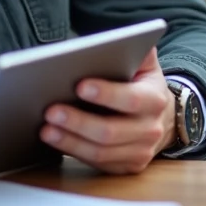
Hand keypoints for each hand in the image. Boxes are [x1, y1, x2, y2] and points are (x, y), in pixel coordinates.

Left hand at [40, 48, 173, 174]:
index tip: (79, 86)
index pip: (131, 99)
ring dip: (70, 141)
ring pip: (101, 152)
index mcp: (155, 99)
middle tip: (50, 111)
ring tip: (45, 129)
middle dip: (78, 122)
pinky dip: (73, 152)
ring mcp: (139, 152)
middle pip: (110, 131)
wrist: (160, 117)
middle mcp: (150, 129)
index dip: (106, 94)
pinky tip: (55, 140)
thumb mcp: (144, 63)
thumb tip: (115, 39)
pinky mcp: (126, 167)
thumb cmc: (140, 84)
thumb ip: (133, 48)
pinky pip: (97, 163)